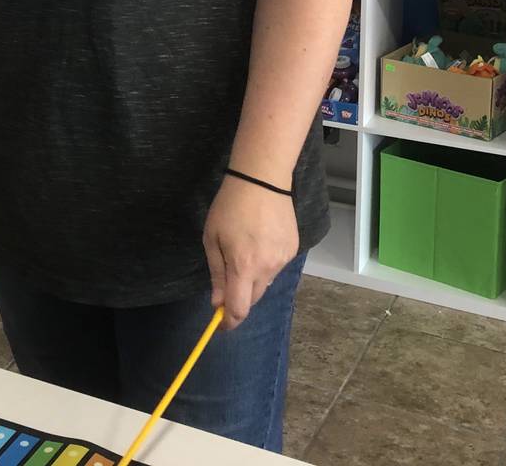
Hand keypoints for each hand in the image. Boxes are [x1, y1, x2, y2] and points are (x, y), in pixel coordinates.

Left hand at [203, 176, 299, 330]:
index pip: (239, 308)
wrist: (262, 179)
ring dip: (252, 278)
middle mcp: (268, 267)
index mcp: (244, 266)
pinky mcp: (293, 249)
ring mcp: (284, 259)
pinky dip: (265, 263)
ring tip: (243, 250)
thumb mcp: (212, 238)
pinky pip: (276, 266)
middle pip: (254, 298)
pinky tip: (259, 241)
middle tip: (227, 282)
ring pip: (265, 282)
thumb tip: (217, 303)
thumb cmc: (230, 206)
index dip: (229, 321)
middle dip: (239, 298)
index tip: (221, 325)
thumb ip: (217, 273)